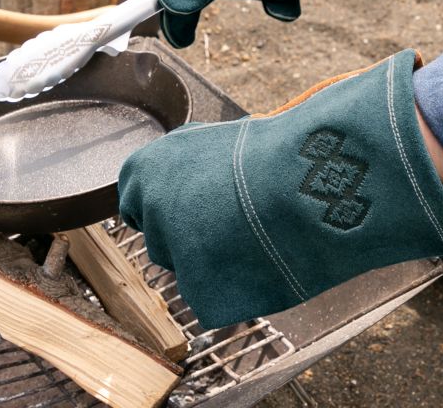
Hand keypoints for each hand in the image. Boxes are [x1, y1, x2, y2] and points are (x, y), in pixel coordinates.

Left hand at [119, 50, 442, 328]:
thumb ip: (181, 168)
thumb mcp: (210, 143)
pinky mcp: (198, 291)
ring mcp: (171, 251)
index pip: (136, 205)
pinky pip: (212, 300)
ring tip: (254, 240)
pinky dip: (235, 290)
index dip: (169, 211)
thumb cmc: (270, 153)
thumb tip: (178, 182)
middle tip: (230, 228)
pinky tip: (261, 264)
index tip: (195, 213)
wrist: (306, 177)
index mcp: (144, 169)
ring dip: (211, 264)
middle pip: (159, 241)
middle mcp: (148, 208)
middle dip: (188, 240)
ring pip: (185, 271)